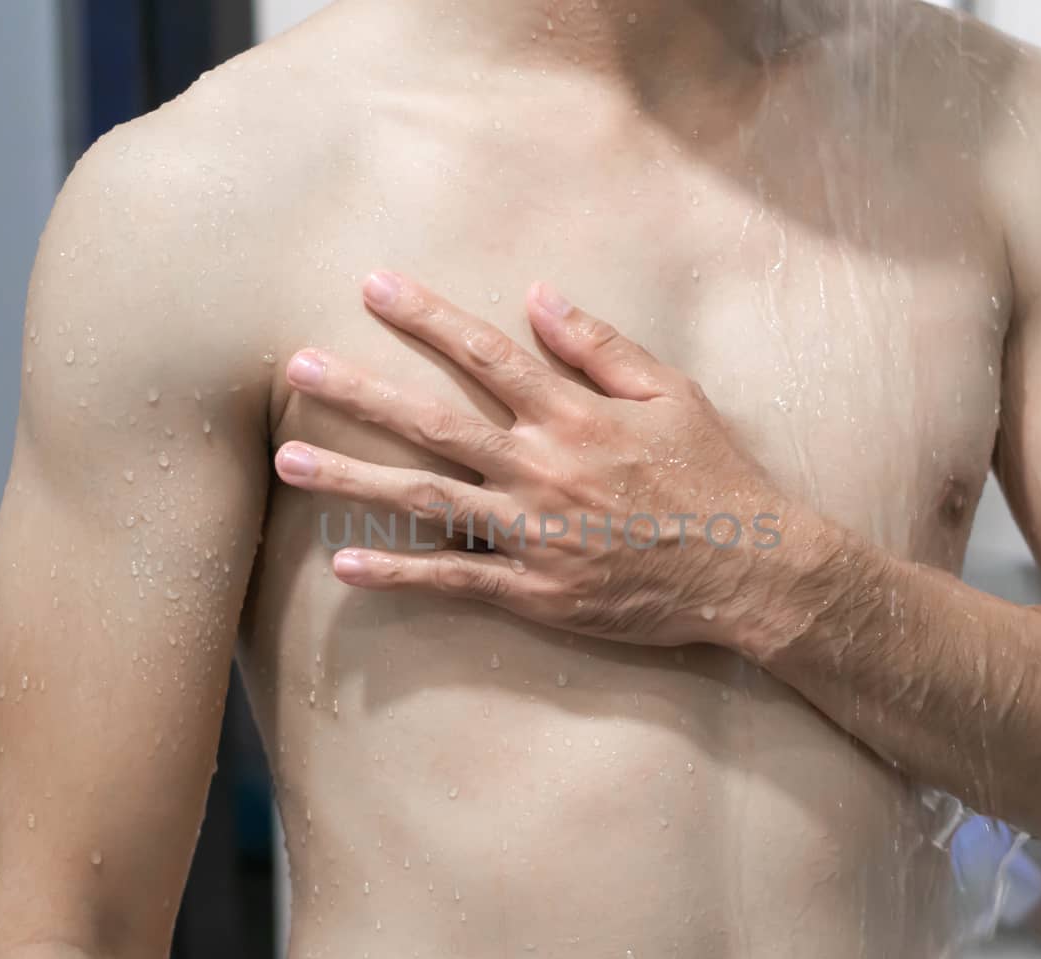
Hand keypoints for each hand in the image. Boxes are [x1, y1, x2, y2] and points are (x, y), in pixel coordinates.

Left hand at [274, 271, 805, 648]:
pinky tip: (345, 564)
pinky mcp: (537, 590)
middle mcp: (541, 469)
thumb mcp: (672, 393)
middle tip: (295, 368)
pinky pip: (456, 578)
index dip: (426, 317)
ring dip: (352, 478)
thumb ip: (601, 345)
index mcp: (573, 415)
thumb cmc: (713, 475)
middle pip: (433, 422)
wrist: (750, 569)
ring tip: (289, 460)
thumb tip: (538, 296)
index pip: (485, 353)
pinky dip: (400, 572)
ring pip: (426, 499)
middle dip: (360, 392)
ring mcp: (534, 533)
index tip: (372, 286)